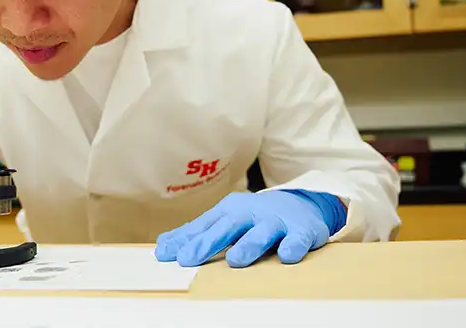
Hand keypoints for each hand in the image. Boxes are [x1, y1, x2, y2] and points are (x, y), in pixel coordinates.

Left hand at [154, 190, 345, 267]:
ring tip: (236, 261)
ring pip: (262, 233)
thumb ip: (197, 233)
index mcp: (230, 211)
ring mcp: (276, 221)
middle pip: (229, 227)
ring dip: (249, 245)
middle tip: (190, 258)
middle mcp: (251, 214)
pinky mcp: (302, 231)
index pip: (204, 226)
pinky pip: (298, 239)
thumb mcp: (226, 220)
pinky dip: (293, 247)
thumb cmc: (255, 217)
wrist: (301, 203)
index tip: (165, 254)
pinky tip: (286, 257)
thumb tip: (163, 246)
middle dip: (209, 243)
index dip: (185, 240)